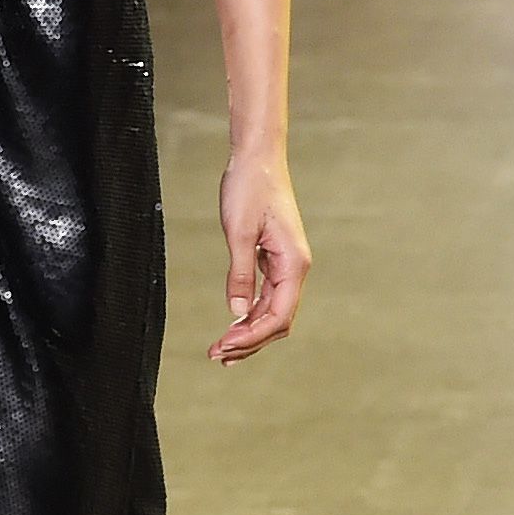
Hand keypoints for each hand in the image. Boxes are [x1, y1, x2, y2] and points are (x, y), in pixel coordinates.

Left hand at [209, 150, 310, 364]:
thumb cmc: (250, 189)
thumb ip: (240, 273)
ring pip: (273, 310)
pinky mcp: (275, 258)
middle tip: (218, 356)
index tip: (225, 346)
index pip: (278, 315)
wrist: (258, 158)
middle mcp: (295, 268)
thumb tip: (236, 311)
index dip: (252, 337)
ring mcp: (287, 264)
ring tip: (223, 349)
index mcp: (293, 264)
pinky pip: (267, 295)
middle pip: (278, 320)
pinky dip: (251, 312)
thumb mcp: (239, 232)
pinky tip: (233, 323)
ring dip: (250, 331)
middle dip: (250, 341)